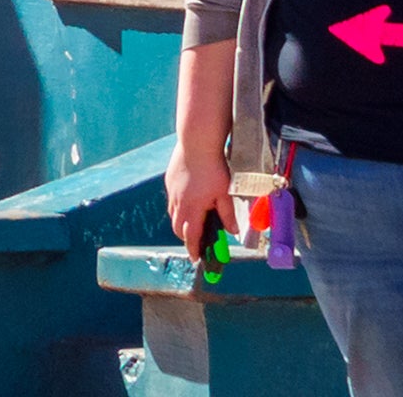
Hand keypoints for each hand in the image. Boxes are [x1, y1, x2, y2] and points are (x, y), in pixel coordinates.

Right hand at [165, 145, 226, 260]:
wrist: (196, 144)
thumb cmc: (213, 169)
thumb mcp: (225, 194)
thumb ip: (228, 215)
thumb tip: (233, 231)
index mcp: (192, 208)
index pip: (191, 235)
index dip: (193, 248)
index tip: (195, 258)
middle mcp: (178, 202)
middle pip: (177, 227)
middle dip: (186, 237)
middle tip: (196, 241)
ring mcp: (172, 191)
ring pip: (173, 213)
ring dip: (181, 222)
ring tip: (193, 221)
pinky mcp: (169, 180)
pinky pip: (172, 199)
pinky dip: (179, 207)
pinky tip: (189, 199)